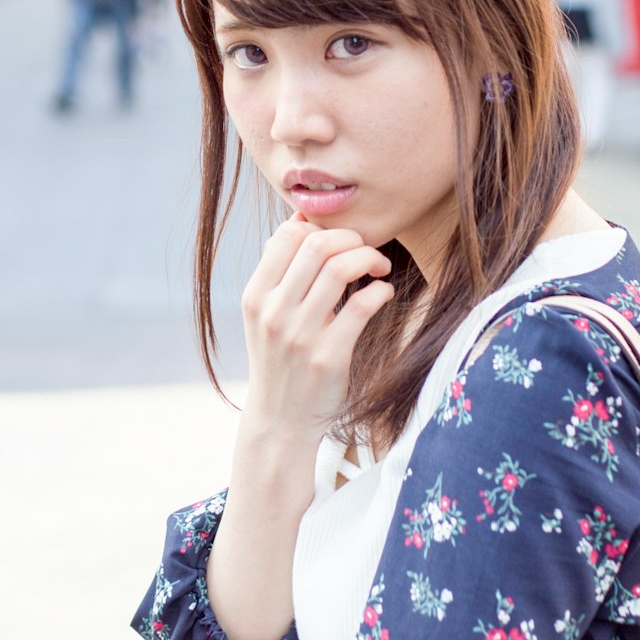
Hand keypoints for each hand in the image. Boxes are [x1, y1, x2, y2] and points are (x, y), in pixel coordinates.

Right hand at [239, 215, 394, 438]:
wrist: (280, 420)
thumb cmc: (280, 359)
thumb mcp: (265, 315)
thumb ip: (279, 272)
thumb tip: (300, 219)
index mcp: (255, 296)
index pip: (288, 236)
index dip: (320, 227)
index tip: (340, 240)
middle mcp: (274, 312)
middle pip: (317, 245)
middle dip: (351, 238)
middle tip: (366, 249)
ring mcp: (300, 335)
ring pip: (340, 269)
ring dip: (369, 258)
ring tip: (380, 267)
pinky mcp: (329, 356)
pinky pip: (362, 305)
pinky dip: (380, 290)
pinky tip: (383, 293)